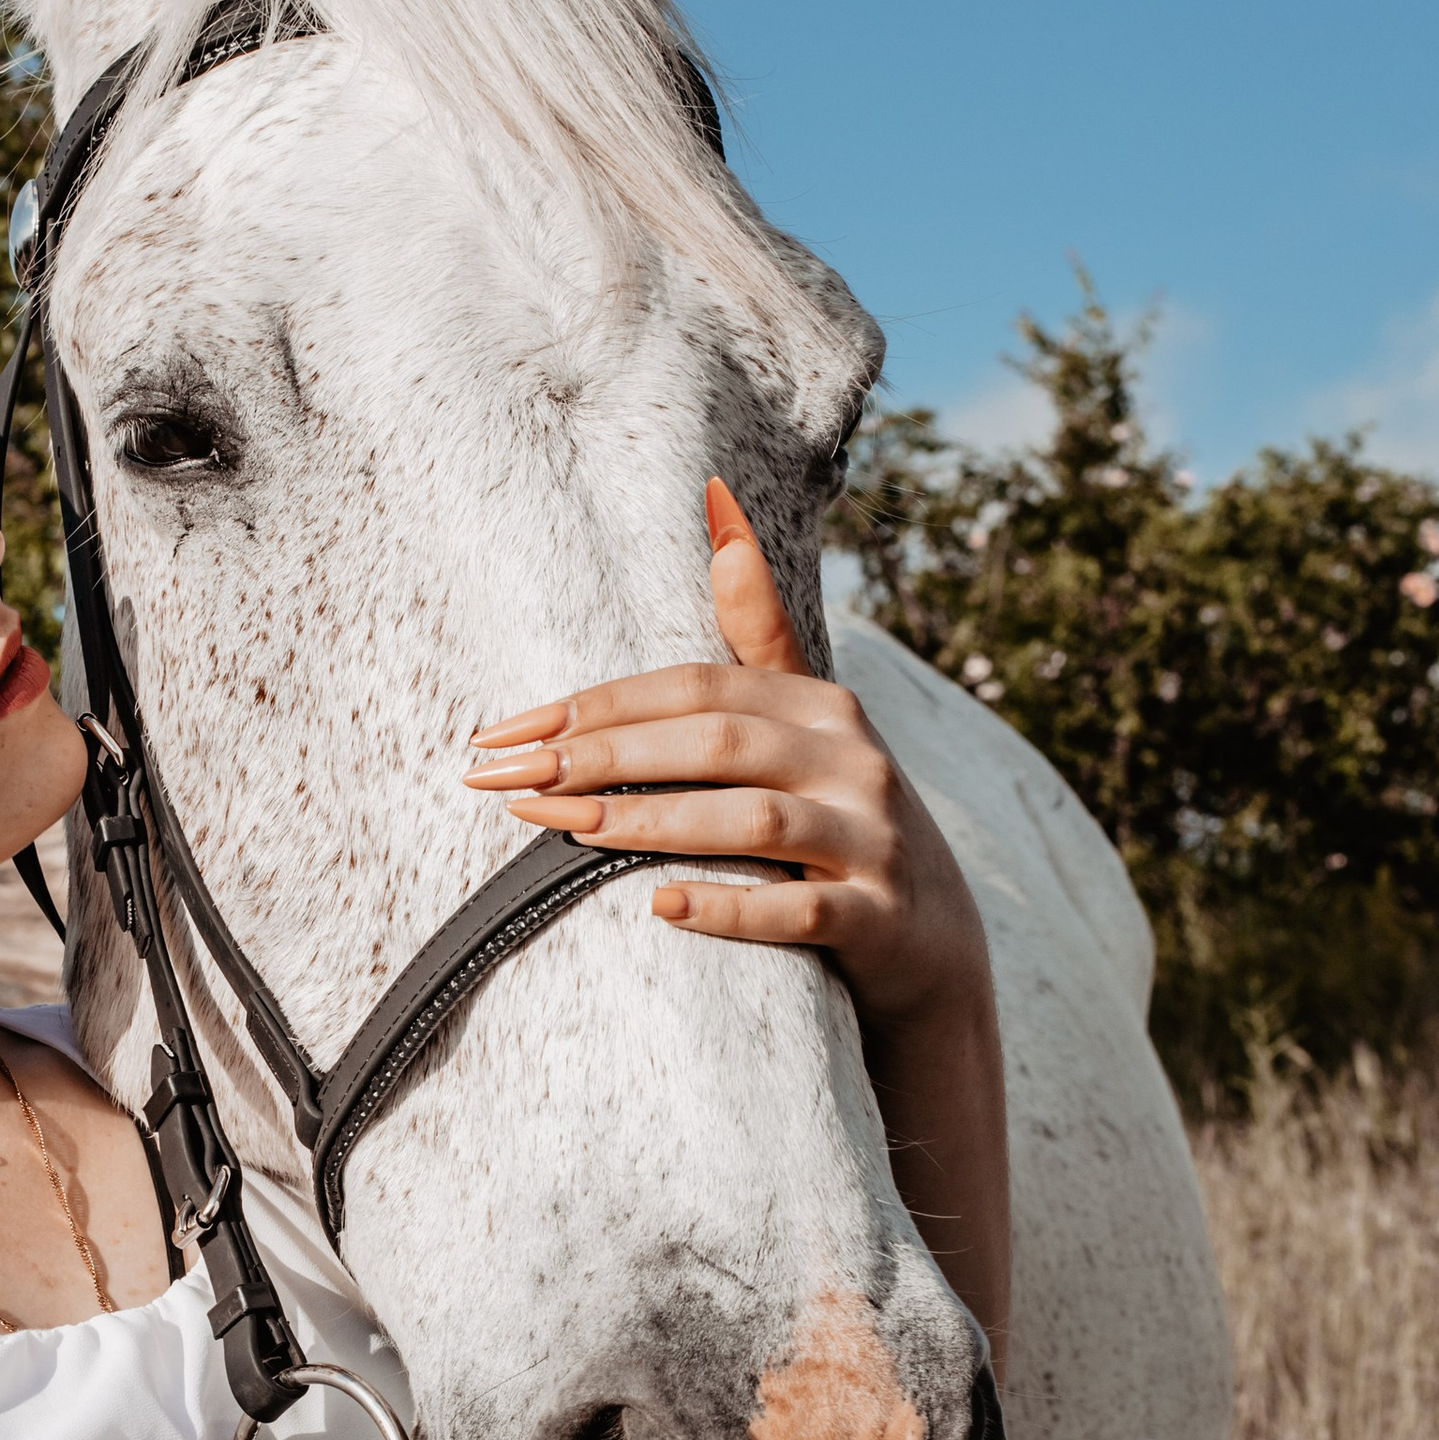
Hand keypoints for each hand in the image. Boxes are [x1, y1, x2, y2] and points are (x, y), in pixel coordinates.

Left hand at [464, 477, 988, 1036]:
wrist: (934, 939)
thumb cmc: (840, 818)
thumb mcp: (808, 720)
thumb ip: (758, 629)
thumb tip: (715, 500)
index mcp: (818, 703)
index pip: (695, 686)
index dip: (598, 705)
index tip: (505, 734)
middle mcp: (850, 758)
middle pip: (717, 739)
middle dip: (603, 756)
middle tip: (505, 781)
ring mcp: (869, 839)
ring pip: (755, 819)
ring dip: (651, 821)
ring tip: (564, 830)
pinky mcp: (878, 918)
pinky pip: (799, 912)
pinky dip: (730, 907)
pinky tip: (661, 905)